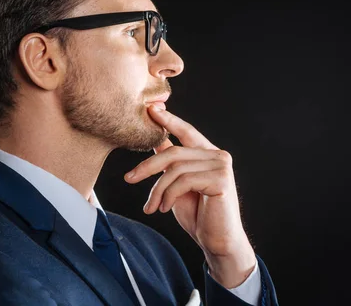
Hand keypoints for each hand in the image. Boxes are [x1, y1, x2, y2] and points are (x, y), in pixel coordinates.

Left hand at [124, 106, 256, 287]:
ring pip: (175, 168)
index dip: (169, 119)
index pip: (187, 131)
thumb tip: (156, 140)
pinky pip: (183, 181)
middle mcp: (218, 155)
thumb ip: (172, 163)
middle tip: (129, 178)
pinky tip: (164, 208)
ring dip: (158, 189)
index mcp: (208, 154)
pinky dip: (168, 195)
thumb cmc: (199, 215)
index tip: (151, 109)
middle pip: (174, 152)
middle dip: (147, 166)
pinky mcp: (221, 179)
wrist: (218, 242)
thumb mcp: (179, 185)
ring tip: (152, 206)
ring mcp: (221, 166)